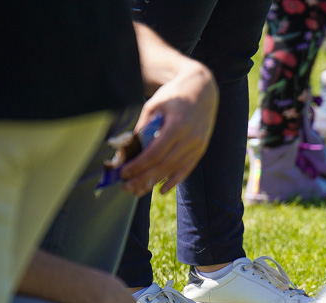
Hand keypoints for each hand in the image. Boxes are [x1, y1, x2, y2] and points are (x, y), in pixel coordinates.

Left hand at [120, 61, 217, 195]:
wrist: (202, 89)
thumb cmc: (174, 95)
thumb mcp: (154, 105)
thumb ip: (143, 127)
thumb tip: (129, 149)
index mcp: (177, 126)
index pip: (155, 154)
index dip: (138, 166)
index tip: (123, 172)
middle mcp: (190, 139)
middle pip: (164, 166)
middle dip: (143, 178)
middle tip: (127, 187)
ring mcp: (198, 146)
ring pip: (174, 170)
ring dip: (154, 182)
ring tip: (138, 190)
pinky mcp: (201, 150)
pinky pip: (186, 169)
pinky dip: (174, 180)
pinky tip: (161, 189)